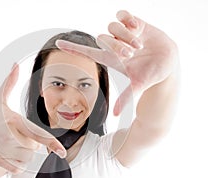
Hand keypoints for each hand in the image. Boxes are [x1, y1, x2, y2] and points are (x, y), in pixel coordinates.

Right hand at [0, 64, 65, 173]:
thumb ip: (9, 82)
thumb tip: (15, 64)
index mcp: (13, 119)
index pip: (36, 133)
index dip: (51, 143)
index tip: (63, 152)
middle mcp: (9, 136)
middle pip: (34, 147)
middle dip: (30, 142)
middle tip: (16, 133)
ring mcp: (2, 150)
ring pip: (27, 159)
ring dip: (24, 154)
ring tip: (11, 143)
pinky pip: (17, 169)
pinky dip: (17, 164)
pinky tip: (8, 153)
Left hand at [56, 10, 178, 115]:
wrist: (167, 62)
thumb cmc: (149, 75)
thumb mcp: (137, 85)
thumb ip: (125, 97)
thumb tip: (116, 115)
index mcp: (109, 58)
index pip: (86, 52)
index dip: (72, 48)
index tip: (57, 44)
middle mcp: (113, 45)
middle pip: (102, 38)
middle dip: (117, 46)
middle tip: (131, 54)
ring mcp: (122, 33)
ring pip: (112, 26)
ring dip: (126, 36)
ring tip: (139, 45)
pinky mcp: (134, 23)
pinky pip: (122, 14)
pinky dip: (128, 19)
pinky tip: (137, 27)